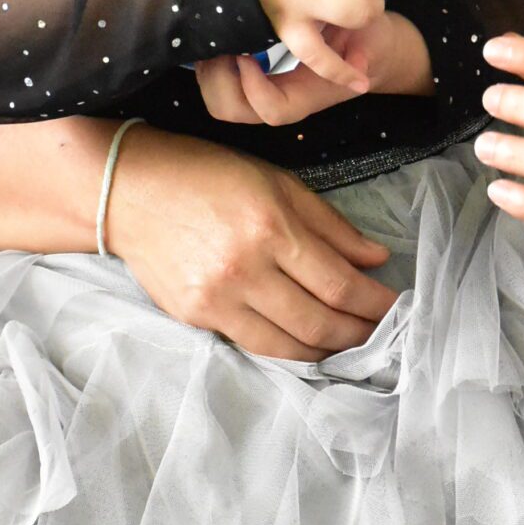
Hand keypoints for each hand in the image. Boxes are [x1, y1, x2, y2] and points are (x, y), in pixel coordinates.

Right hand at [107, 126, 398, 358]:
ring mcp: (218, 298)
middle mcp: (246, 268)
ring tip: (351, 342)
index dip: (375, 302)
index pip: (339, 283)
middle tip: (382, 332)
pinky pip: (255, 345)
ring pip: (289, 345)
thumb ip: (330, 224)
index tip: (397, 306)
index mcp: (271, 227)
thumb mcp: (275, 182)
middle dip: (360, 332)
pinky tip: (308, 343)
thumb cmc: (205, 174)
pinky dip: (289, 350)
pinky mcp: (196, 317)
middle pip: (320, 322)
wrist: (126, 190)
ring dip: (329, 349)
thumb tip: (376, 260)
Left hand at [194, 11, 433, 126]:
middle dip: (218, 81)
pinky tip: (217, 31)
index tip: (249, 54)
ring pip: (218, 99)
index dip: (255, 89)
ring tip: (215, 35)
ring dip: (208, 71)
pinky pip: (215, 79)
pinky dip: (207, 60)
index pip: (272, 111)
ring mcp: (260, 88)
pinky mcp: (247, 73)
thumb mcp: (372, 40)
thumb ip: (365, 51)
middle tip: (221, 43)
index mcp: (305, 96)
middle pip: (233, 111)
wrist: (366, 43)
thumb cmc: (368, 42)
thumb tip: (359, 63)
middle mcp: (278, 97)